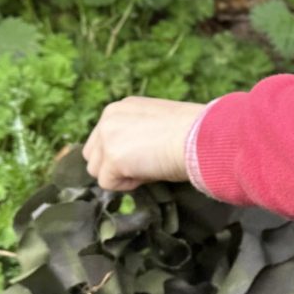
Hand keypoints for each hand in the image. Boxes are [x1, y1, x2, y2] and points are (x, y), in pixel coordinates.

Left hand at [83, 96, 203, 190]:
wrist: (200, 136)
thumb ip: (136, 133)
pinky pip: (109, 184)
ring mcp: (107, 139)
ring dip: (120, 176)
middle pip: (93, 155)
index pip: (104, 137)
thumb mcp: (157, 123)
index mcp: (120, 108)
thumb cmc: (190, 131)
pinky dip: (128, 185)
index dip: (123, 152)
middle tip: (144, 164)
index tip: (146, 154)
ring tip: (148, 167)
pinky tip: (150, 173)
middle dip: (113, 166)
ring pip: (97, 171)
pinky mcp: (111, 159)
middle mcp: (108, 118)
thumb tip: (132, 157)